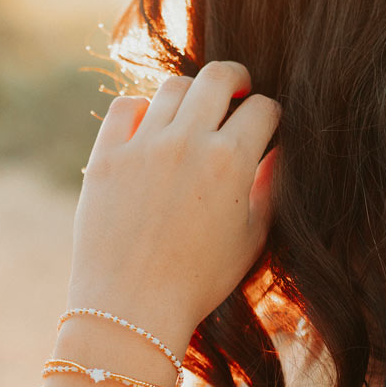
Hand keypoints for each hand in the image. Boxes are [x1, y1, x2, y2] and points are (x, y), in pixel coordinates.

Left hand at [66, 61, 280, 347]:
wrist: (132, 309)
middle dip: (237, 80)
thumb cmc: (199, 282)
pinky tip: (150, 128)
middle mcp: (187, 142)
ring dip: (190, 95)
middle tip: (238, 92)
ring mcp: (142, 146)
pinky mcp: (106, 156)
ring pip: (173, 87)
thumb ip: (270, 188)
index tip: (266, 128)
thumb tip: (279, 152)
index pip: (264, 109)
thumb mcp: (251, 239)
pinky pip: (125, 106)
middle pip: (219, 77)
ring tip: (193, 115)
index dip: (271, 117)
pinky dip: (141, 109)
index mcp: (230, 161)